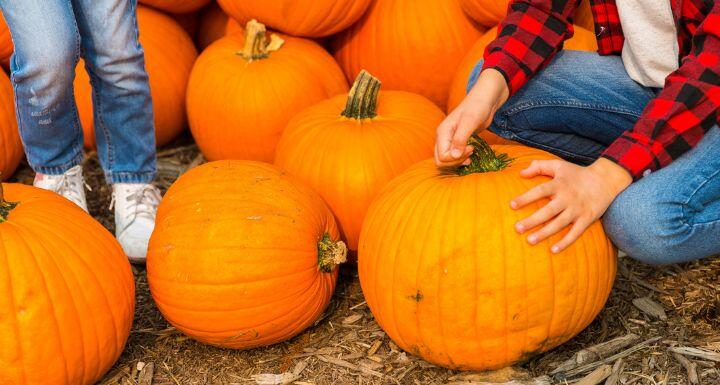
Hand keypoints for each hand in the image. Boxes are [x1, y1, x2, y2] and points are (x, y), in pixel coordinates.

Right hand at [435, 69, 508, 166]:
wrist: (485, 100)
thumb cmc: (477, 107)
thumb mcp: (469, 122)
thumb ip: (460, 139)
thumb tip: (454, 156)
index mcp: (442, 132)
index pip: (442, 156)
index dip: (456, 157)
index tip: (471, 147)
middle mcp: (443, 137)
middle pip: (440, 160)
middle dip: (456, 161)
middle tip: (470, 152)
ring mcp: (449, 140)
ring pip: (445, 160)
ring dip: (458, 162)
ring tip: (471, 155)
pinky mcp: (457, 142)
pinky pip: (453, 157)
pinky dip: (460, 160)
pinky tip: (470, 156)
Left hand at [511, 157, 631, 252]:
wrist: (606, 179)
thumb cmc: (577, 173)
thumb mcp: (559, 165)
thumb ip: (539, 166)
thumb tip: (521, 173)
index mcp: (559, 184)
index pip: (540, 191)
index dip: (526, 198)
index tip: (512, 205)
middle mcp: (568, 197)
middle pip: (548, 211)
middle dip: (532, 220)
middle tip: (517, 229)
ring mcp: (578, 209)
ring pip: (559, 224)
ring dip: (545, 233)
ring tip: (530, 241)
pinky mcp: (587, 218)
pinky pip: (576, 232)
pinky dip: (566, 242)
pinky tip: (553, 250)